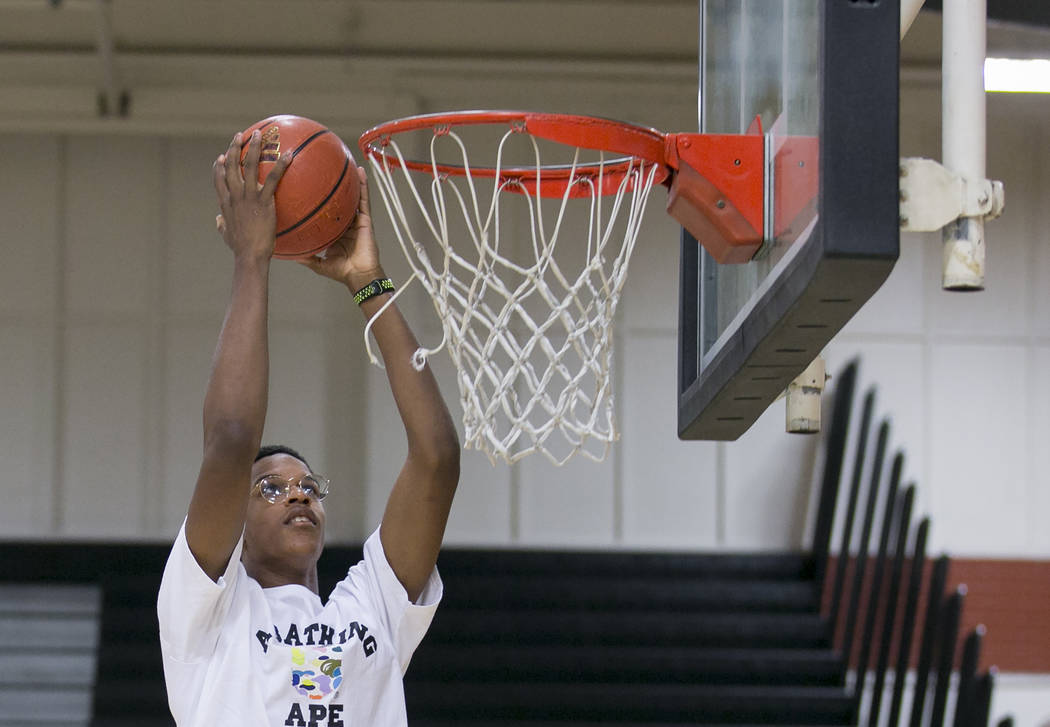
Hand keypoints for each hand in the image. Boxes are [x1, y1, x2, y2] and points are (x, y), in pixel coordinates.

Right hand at [213, 130, 291, 260]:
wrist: (249, 254)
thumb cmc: (240, 248)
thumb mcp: (225, 234)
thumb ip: (221, 224)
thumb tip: (218, 220)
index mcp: (225, 203)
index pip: (218, 179)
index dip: (219, 166)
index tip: (222, 157)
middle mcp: (234, 195)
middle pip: (231, 165)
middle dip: (234, 148)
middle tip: (239, 136)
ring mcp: (248, 196)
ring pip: (248, 165)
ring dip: (253, 147)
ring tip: (259, 134)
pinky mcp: (263, 200)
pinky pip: (273, 178)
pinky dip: (281, 165)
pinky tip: (289, 155)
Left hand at [298, 166, 382, 289]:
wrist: (358, 276)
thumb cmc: (342, 271)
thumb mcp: (318, 263)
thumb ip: (306, 257)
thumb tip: (289, 254)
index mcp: (335, 231)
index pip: (326, 212)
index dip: (320, 201)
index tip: (311, 189)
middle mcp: (345, 223)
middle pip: (339, 200)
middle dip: (335, 186)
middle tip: (325, 170)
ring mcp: (356, 220)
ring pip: (352, 196)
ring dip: (350, 180)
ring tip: (346, 162)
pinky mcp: (366, 219)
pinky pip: (364, 200)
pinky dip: (363, 186)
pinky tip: (360, 173)